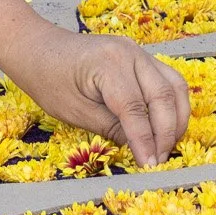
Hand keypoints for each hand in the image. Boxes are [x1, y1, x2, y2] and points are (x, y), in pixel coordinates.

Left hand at [0, 23, 191, 167]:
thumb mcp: (74, 111)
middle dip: (166, 132)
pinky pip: (168, 81)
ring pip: (175, 87)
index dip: (146, 140)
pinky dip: (172, 105)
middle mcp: (130, 52)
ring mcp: (139, 52)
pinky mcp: (141, 57)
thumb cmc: (49, 79)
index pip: (136, 108)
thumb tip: (143, 150)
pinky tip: (166, 126)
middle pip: (163, 96)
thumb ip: (111, 129)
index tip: (150, 166)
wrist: (38, 49)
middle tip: (160, 160)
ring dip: (177, 118)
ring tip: (167, 146)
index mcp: (108, 64)